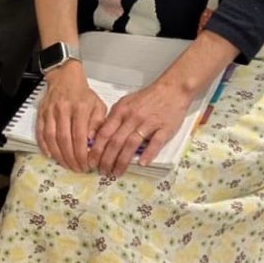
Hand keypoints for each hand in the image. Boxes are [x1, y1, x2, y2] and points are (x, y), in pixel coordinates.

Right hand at [35, 60, 102, 171]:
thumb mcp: (98, 105)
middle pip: (65, 139)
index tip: (86, 163)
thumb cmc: (83, 94)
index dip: (82, 153)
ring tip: (66, 165)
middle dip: (71, 158)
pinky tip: (49, 155)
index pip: (80, 135)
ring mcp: (50, 111)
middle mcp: (64, 109)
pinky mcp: (41, 113)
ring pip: (51, 137)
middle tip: (77, 168)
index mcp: (80, 107)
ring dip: (58, 154)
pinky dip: (43, 145)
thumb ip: (98, 123)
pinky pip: (40, 132)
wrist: (65, 77)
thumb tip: (92, 141)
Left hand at [90, 70, 206, 180]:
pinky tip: (142, 163)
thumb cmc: (148, 98)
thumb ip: (114, 118)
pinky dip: (148, 154)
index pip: (104, 133)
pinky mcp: (164, 128)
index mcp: (121, 111)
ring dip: (122, 161)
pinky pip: (155, 143)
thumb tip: (99, 134)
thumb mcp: (126, 103)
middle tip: (102, 171)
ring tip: (117, 172)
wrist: (172, 89)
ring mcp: (149, 123)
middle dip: (106, 160)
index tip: (91, 160)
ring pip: (131, 144)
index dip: (96, 149)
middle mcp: (133, 117)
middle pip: (115, 141)